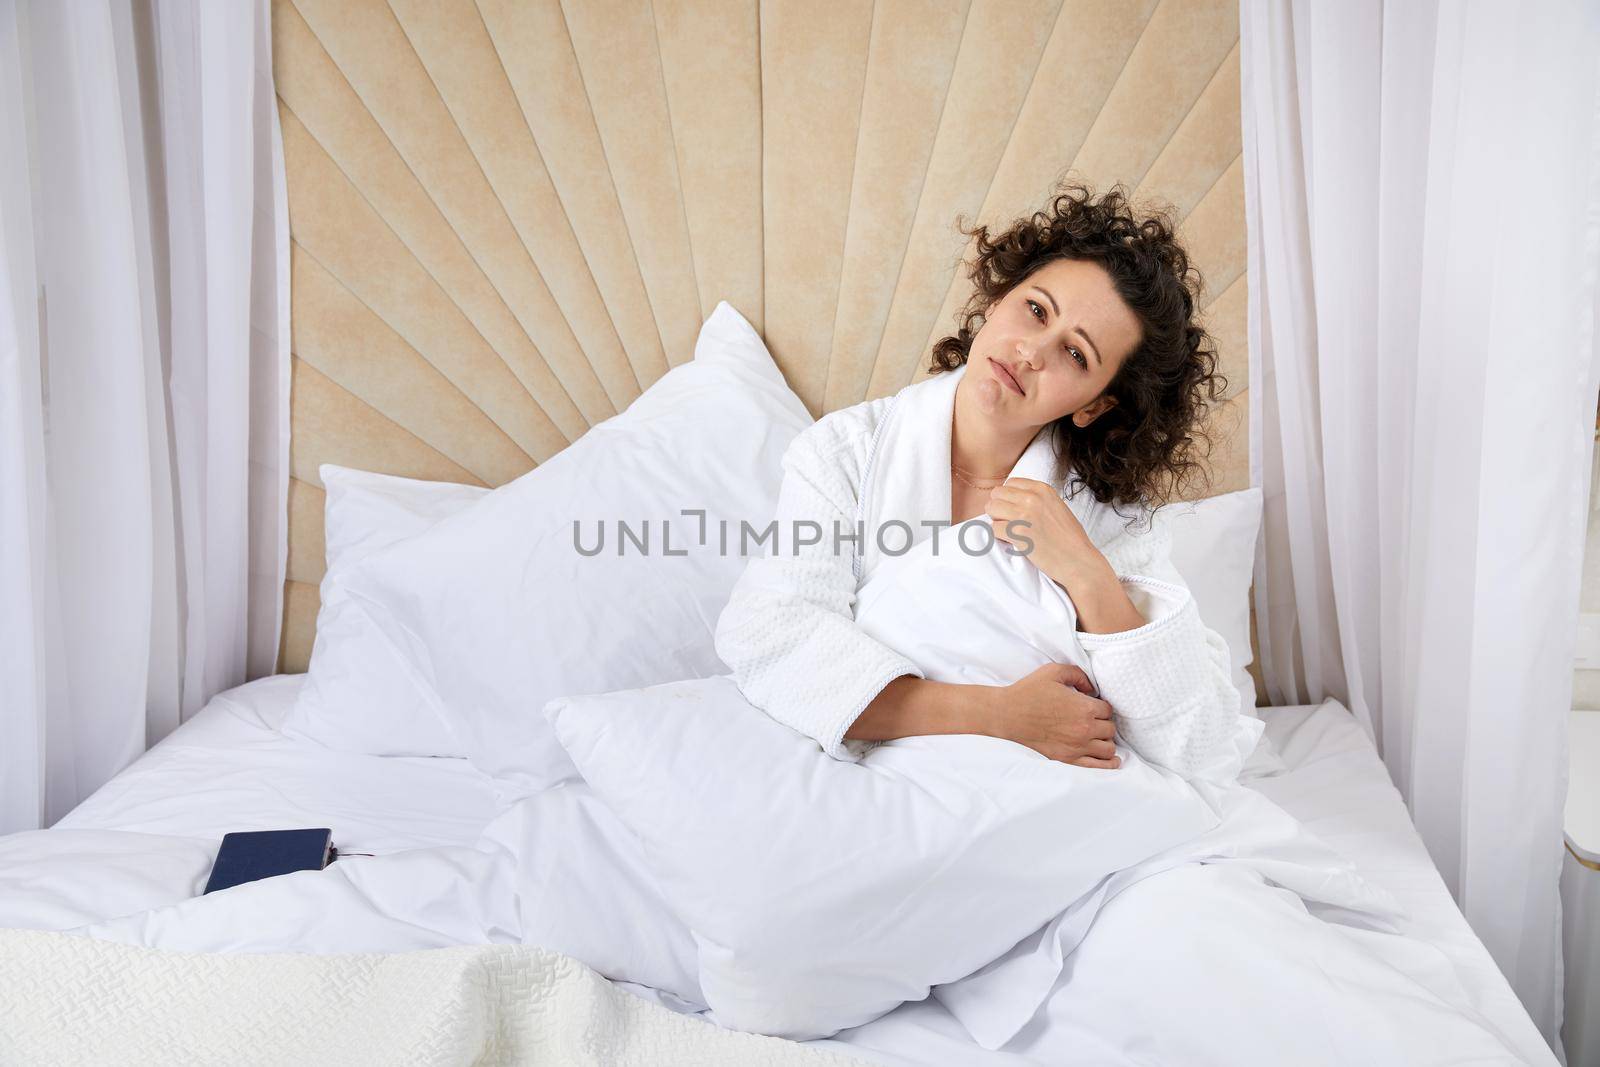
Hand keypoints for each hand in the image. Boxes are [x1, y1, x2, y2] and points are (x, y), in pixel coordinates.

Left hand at [985, 478, 1102, 589]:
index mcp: (1042, 489)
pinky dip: (1000, 537)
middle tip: (1010, 522)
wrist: (1078, 560)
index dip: (1009, 497)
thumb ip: (1037, 499)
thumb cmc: (1070, 538)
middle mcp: (1032, 498)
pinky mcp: (1017, 532)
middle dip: (999, 508)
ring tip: (1010, 531)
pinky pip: (993, 528)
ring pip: (991, 508)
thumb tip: (1015, 499)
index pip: (1010, 483)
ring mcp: (1023, 514)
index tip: (1015, 510)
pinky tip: (1012, 542)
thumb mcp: (1057, 507)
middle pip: (996, 494)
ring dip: (997, 521)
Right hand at [992, 662, 1120, 768]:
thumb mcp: (1053, 672)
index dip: (1100, 707)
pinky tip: (1111, 760)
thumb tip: (1092, 688)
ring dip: (1105, 741)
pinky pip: (1098, 766)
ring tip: (1097, 737)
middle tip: (1093, 720)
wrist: (1006, 716)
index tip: (1092, 706)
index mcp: (1084, 708)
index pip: (1108, 710)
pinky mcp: (1067, 759)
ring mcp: (1077, 747)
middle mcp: (1084, 729)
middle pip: (1110, 729)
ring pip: (1108, 748)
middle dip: (1103, 723)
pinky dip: (1108, 763)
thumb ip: (1078, 674)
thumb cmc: (1028, 692)